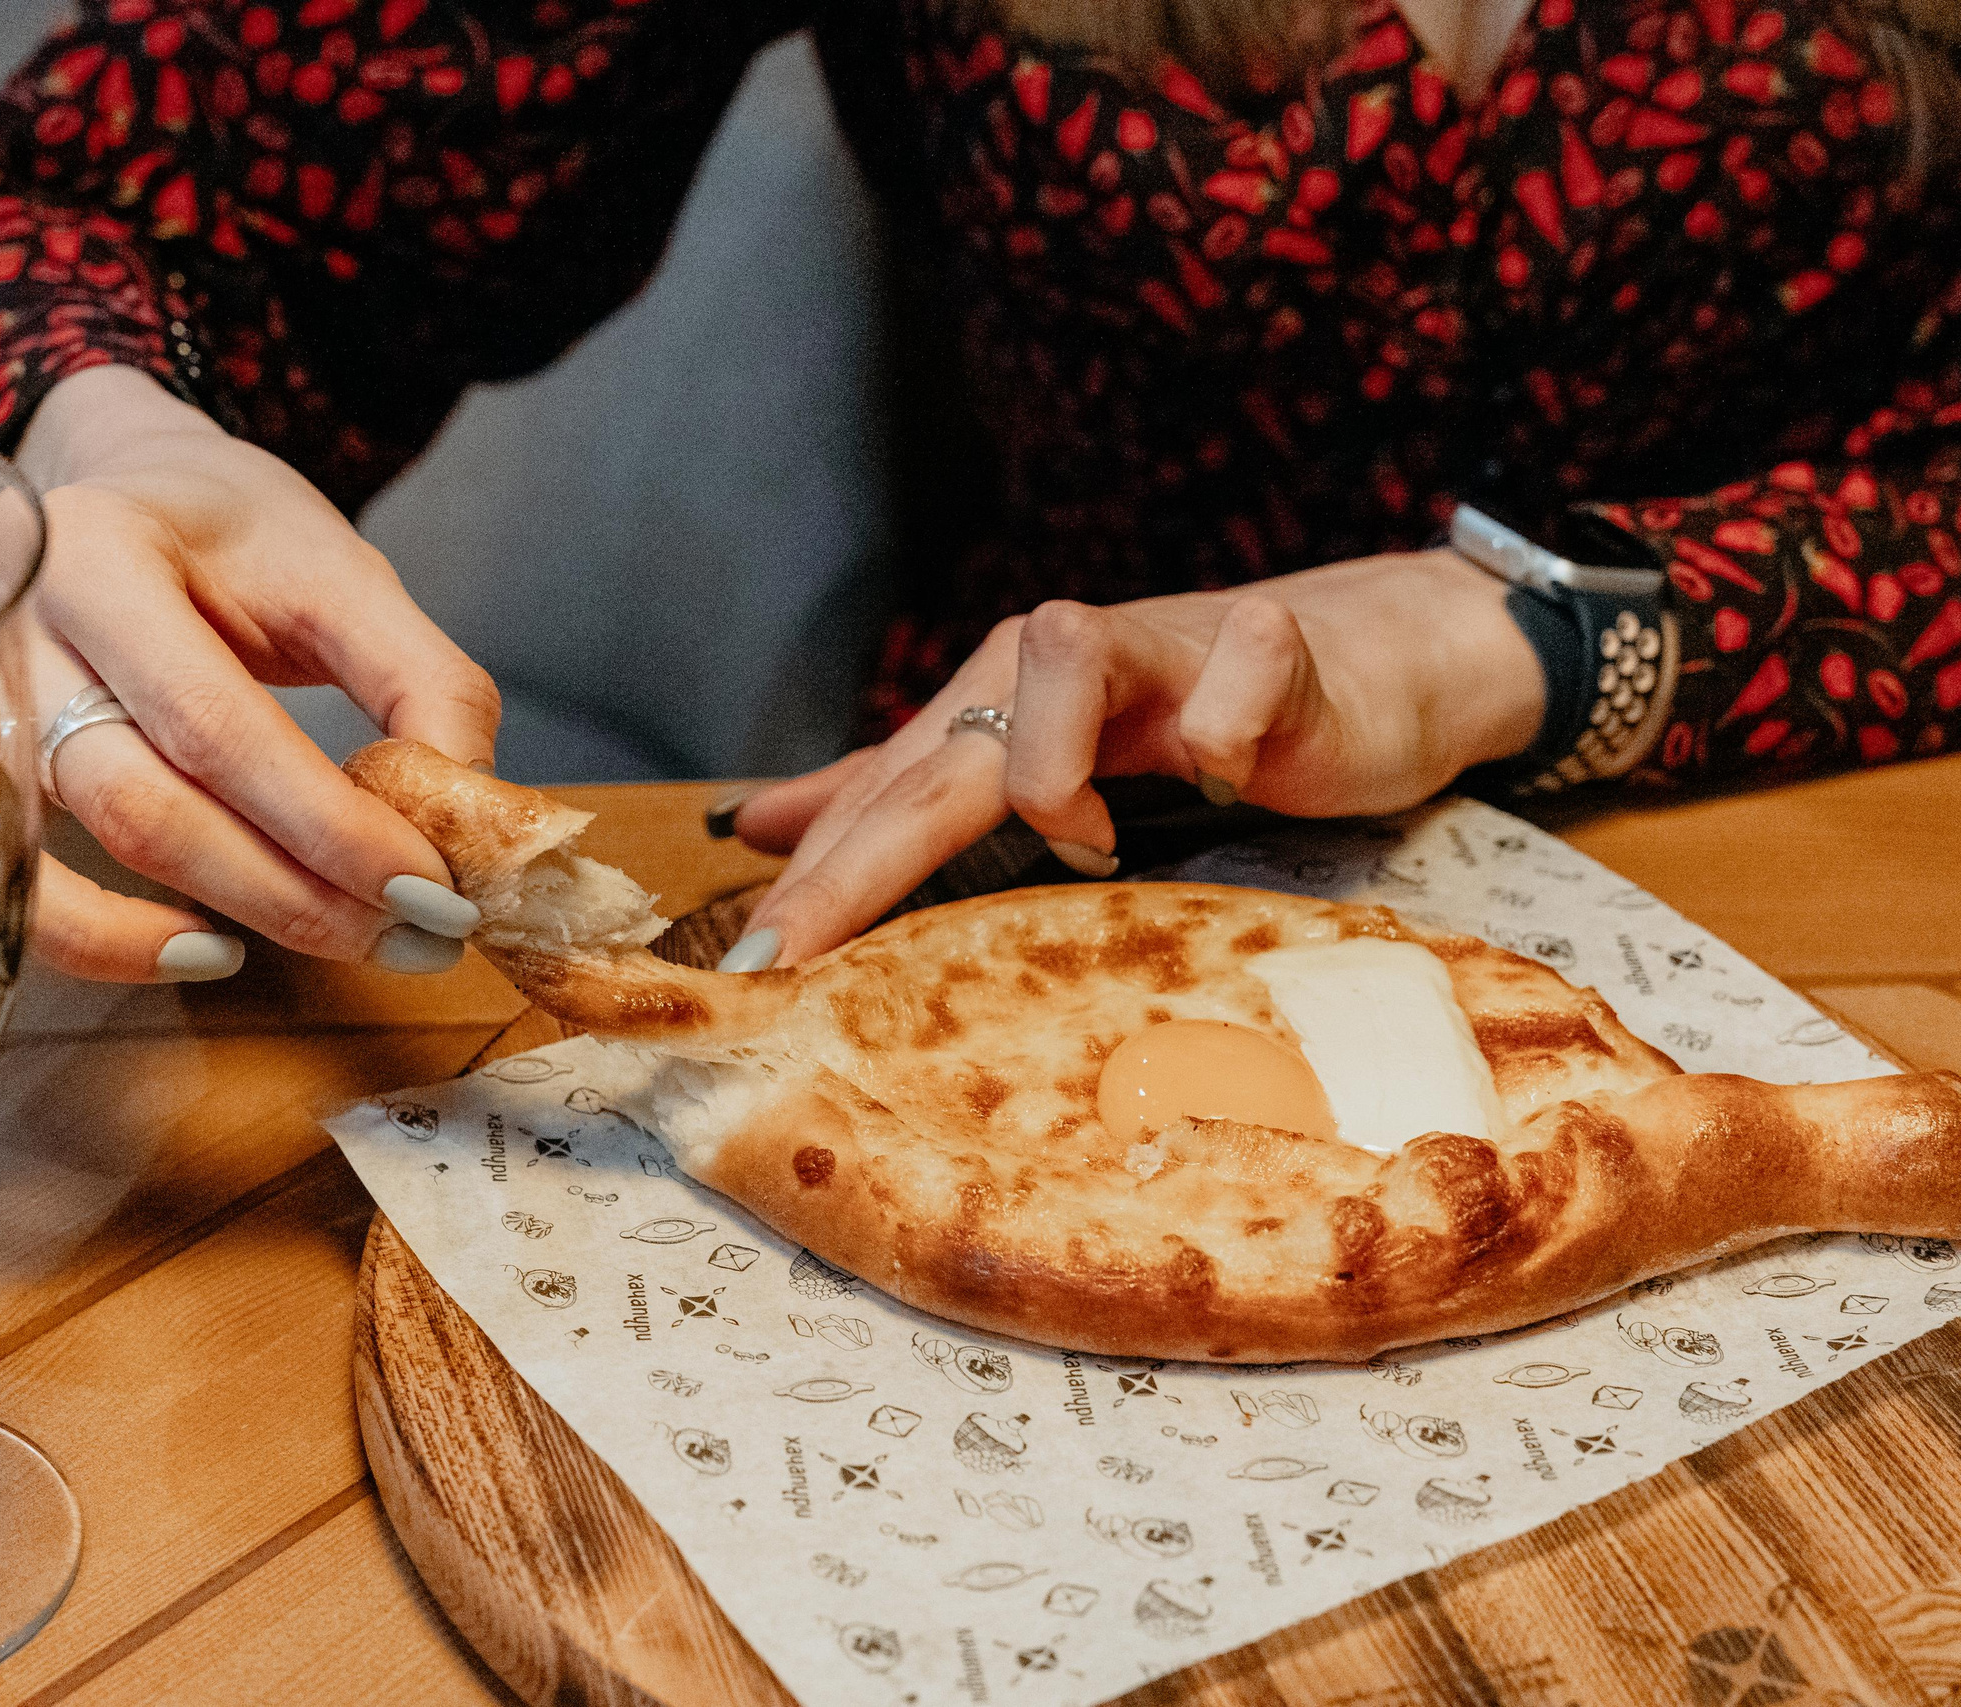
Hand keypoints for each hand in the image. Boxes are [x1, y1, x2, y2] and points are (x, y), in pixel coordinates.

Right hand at [10, 365, 501, 981]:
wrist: (123, 489)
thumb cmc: (230, 531)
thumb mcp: (342, 570)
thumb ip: (419, 680)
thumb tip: (467, 815)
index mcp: (95, 552)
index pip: (214, 721)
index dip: (326, 822)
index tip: (430, 886)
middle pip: (146, 805)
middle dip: (295, 890)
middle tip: (415, 933)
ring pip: (92, 854)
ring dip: (236, 914)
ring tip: (352, 938)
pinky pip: (22, 893)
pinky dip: (113, 944)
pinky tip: (213, 948)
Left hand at [729, 549, 1546, 964]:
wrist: (1366, 659)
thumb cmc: (1194, 719)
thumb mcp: (1037, 764)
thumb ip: (900, 792)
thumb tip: (764, 821)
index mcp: (999, 702)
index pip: (885, 797)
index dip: (813, 879)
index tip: (743, 972)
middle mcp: (1058, 664)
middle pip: (942, 754)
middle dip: (860, 857)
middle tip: (794, 948)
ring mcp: (1162, 647)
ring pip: (1063, 656)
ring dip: (1053, 763)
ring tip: (1086, 838)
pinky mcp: (1270, 648)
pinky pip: (1234, 671)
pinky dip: (1221, 724)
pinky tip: (1225, 772)